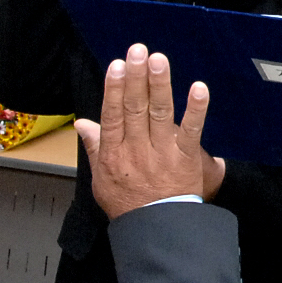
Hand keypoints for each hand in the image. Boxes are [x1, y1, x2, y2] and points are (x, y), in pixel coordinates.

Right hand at [74, 46, 209, 218]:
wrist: (157, 231)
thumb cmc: (128, 205)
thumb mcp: (100, 179)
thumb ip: (95, 147)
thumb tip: (82, 123)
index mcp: (115, 153)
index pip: (113, 115)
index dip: (114, 89)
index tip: (117, 66)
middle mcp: (137, 149)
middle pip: (135, 108)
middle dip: (136, 78)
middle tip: (138, 51)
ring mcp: (163, 152)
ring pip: (160, 113)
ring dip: (160, 85)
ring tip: (159, 60)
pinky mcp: (186, 157)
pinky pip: (192, 130)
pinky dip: (196, 110)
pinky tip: (198, 88)